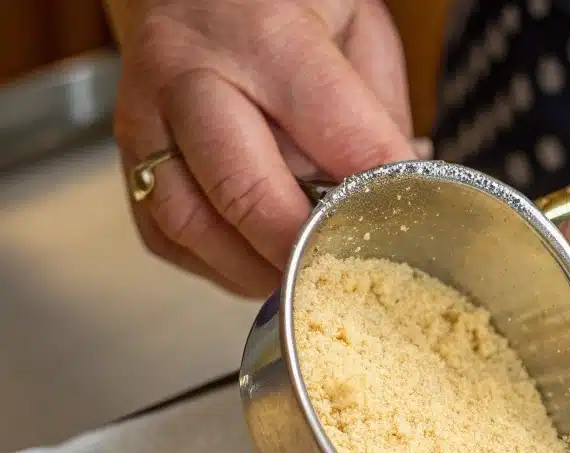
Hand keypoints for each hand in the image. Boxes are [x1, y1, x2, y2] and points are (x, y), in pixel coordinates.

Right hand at [114, 0, 415, 296]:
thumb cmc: (279, 3)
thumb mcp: (354, 26)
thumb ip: (378, 112)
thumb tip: (402, 195)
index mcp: (263, 33)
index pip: (335, 131)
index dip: (376, 190)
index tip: (407, 225)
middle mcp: (189, 74)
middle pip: (243, 189)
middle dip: (299, 247)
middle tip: (341, 272)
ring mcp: (147, 120)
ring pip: (191, 223)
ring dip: (253, 268)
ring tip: (299, 274)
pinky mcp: (128, 161)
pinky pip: (168, 236)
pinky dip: (217, 264)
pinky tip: (255, 260)